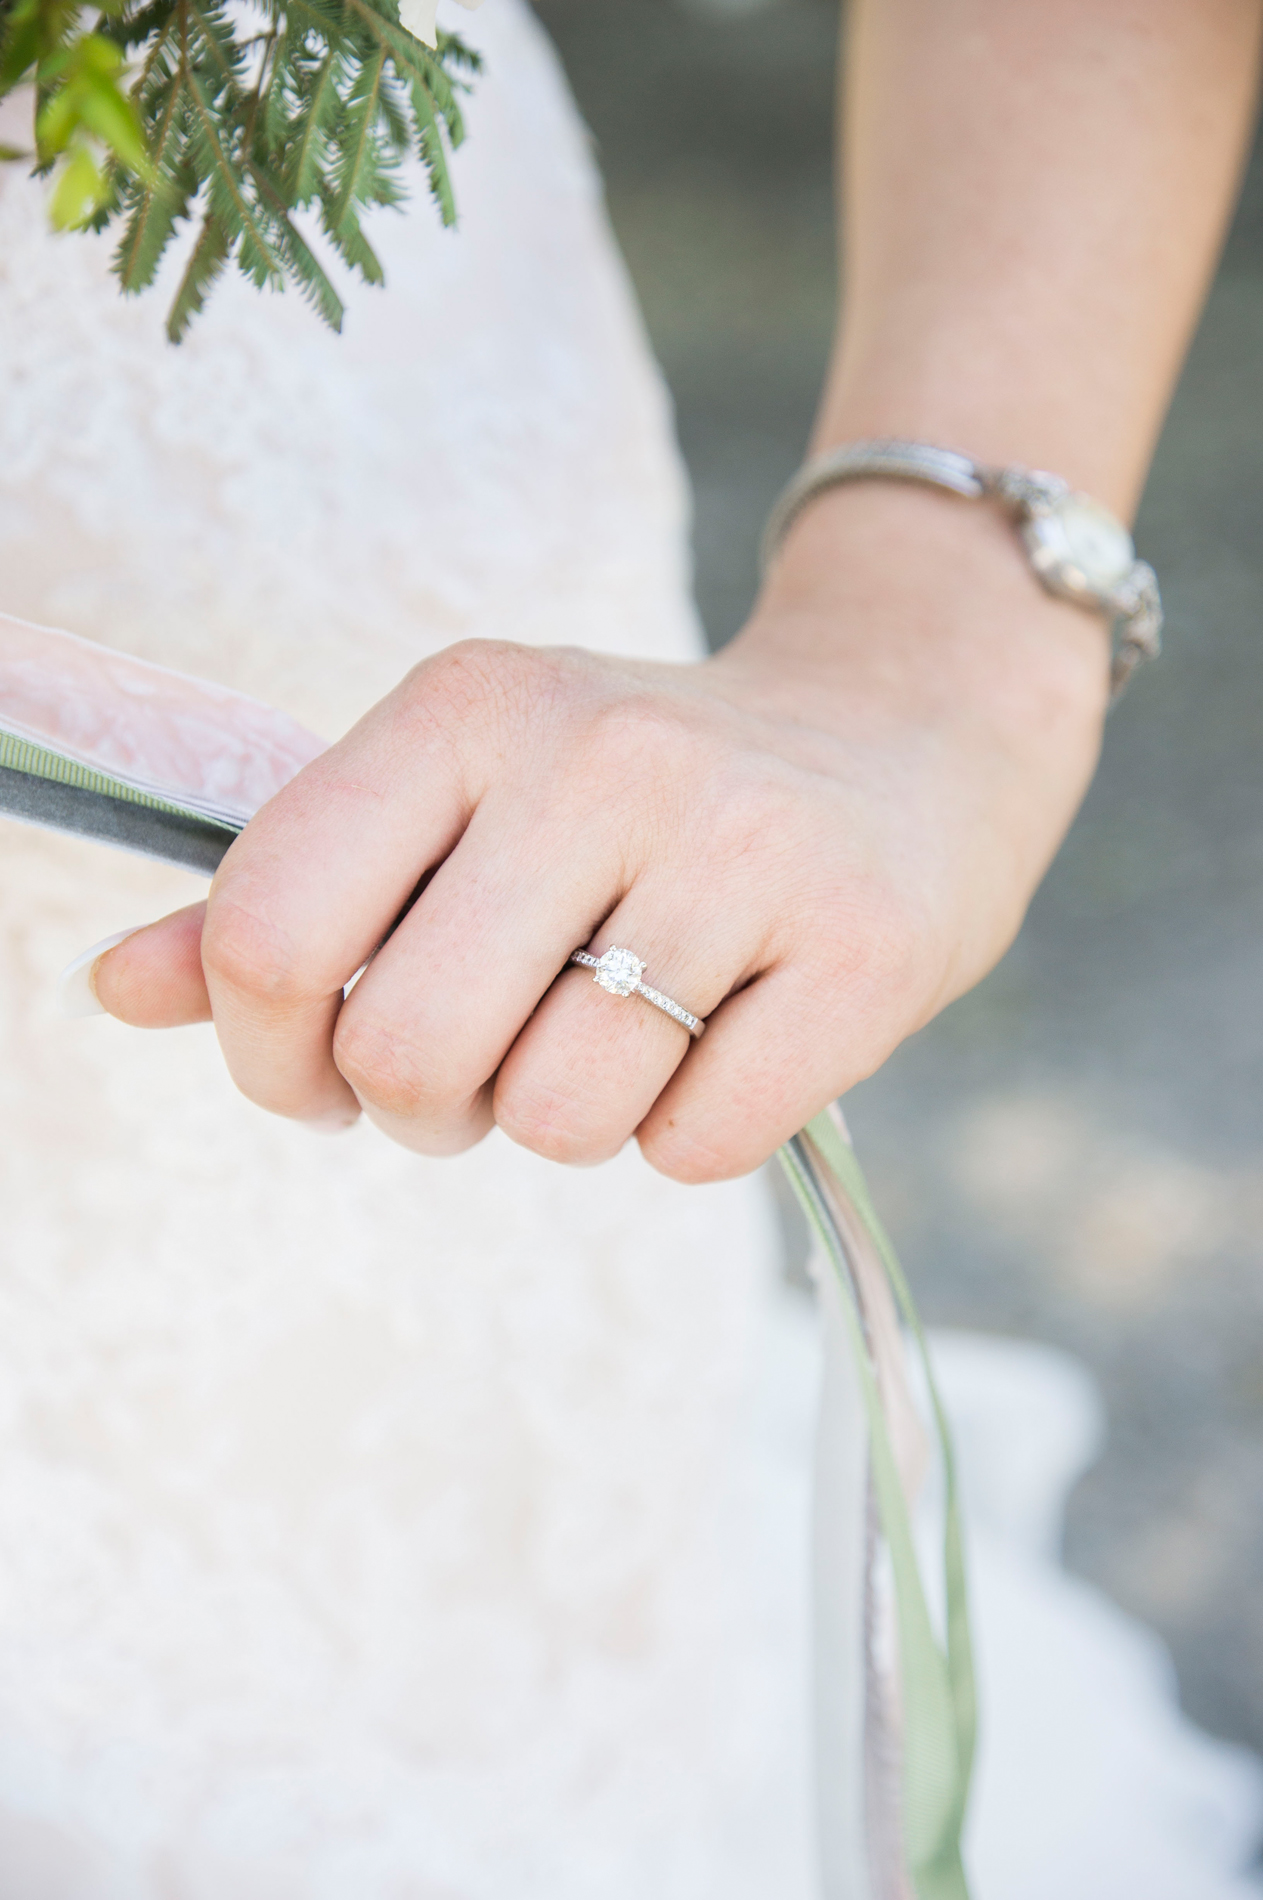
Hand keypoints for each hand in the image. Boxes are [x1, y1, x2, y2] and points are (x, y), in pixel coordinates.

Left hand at [93, 484, 1108, 1181]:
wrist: (912, 727)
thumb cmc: (647, 789)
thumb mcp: (463, 794)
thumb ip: (291, 891)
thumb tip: (112, 988)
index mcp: (468, 705)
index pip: (270, 927)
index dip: (267, 1054)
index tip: (324, 1074)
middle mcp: (600, 756)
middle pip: (408, 1053)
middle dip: (427, 1110)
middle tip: (491, 1068)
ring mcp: (741, 846)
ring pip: (559, 1121)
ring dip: (570, 1122)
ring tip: (625, 1036)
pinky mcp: (861, 946)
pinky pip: (698, 1148)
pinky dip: (690, 1133)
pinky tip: (728, 1041)